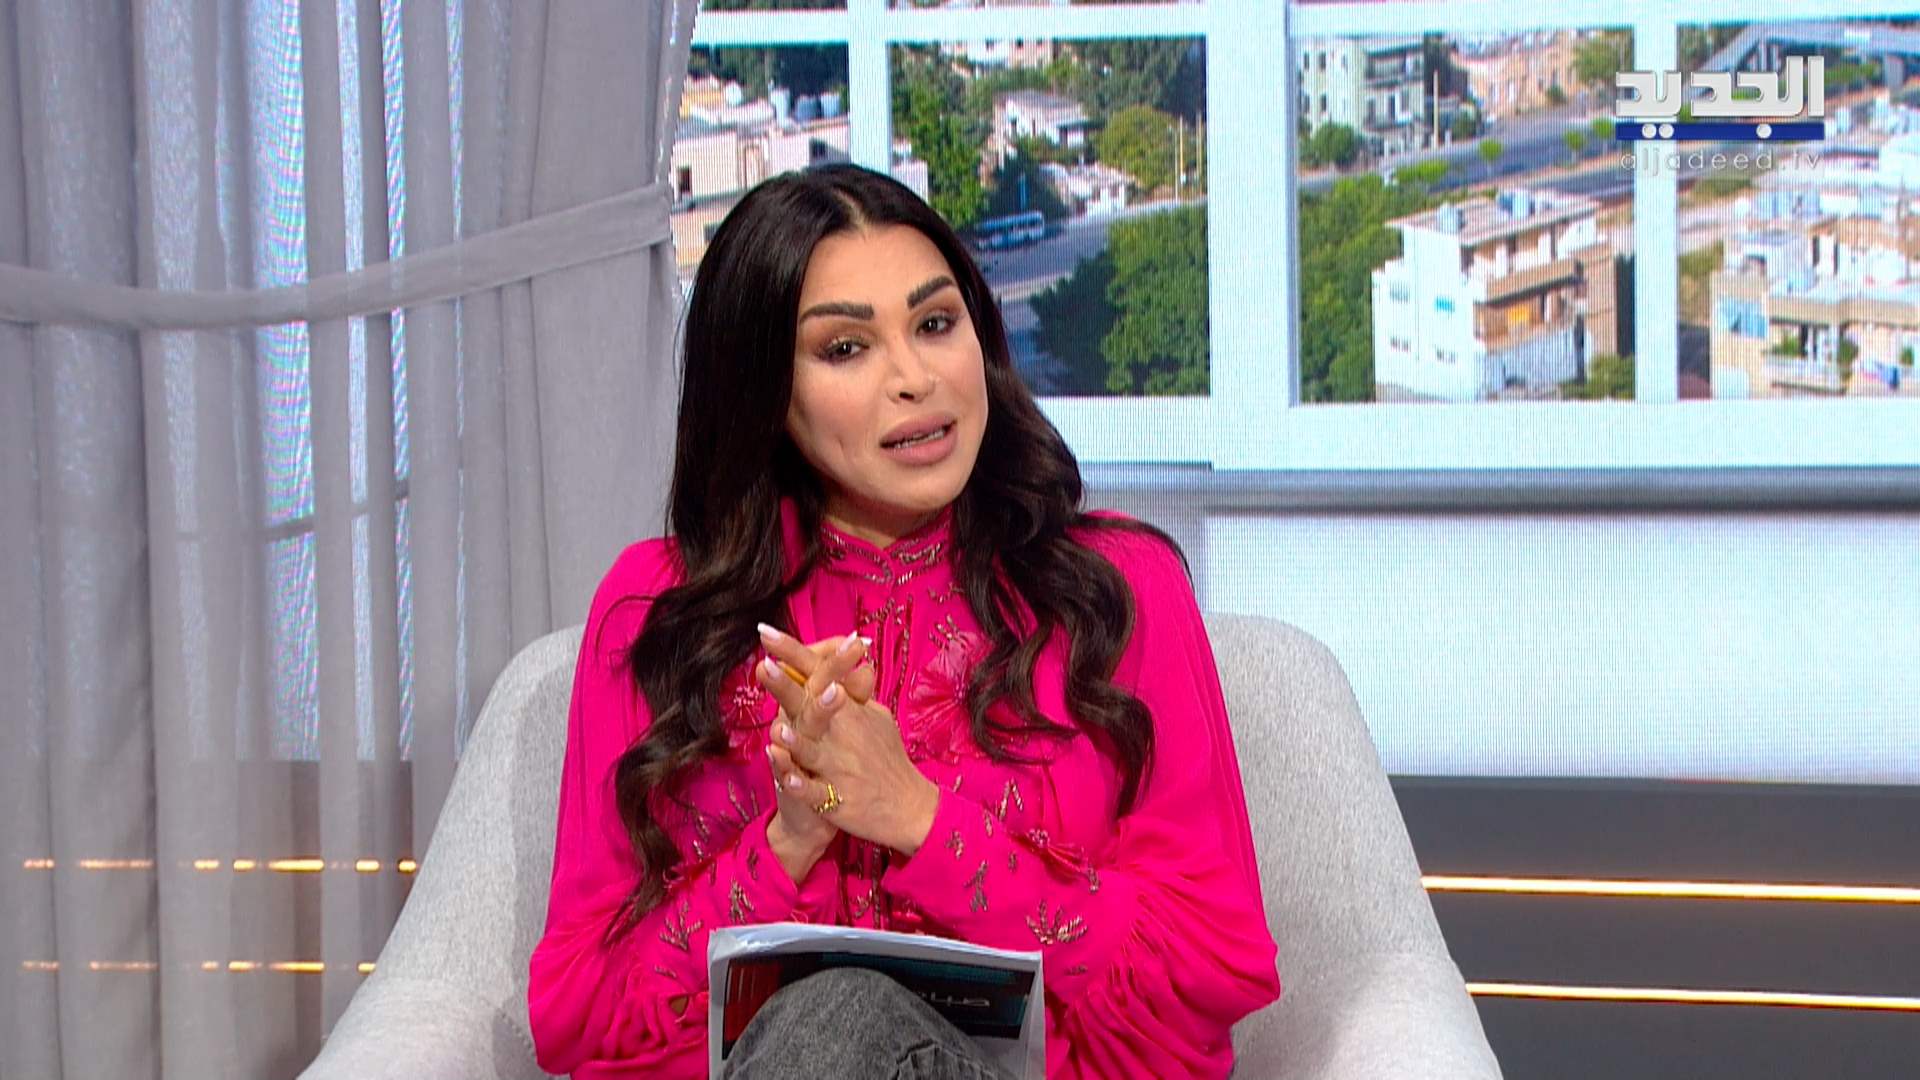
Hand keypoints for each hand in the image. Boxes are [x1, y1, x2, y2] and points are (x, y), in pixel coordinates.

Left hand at [755, 627, 940, 855]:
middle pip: (811, 706)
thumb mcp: (877, 717)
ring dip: (797, 740)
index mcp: (849, 711)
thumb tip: (849, 657)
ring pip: (813, 751)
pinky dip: (802, 786)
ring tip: (777, 727)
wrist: (909, 806)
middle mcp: (844, 735)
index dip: (793, 653)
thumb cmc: (887, 758)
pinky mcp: (837, 800)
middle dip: (788, 687)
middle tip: (765, 666)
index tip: (767, 633)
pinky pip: (816, 793)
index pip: (820, 674)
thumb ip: (856, 690)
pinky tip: (787, 780)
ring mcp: (840, 768)